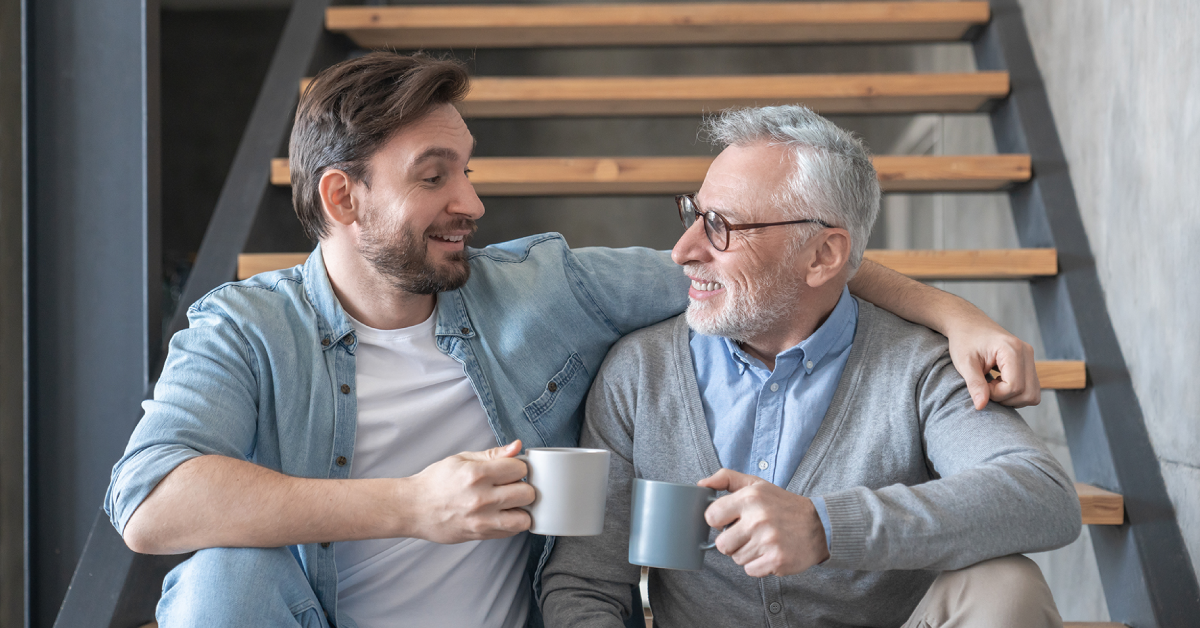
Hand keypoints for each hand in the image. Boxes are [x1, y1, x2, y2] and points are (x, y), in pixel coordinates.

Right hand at [406, 440, 534, 543]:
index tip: (511, 470)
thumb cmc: (436, 482)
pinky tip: (503, 514)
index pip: (519, 468)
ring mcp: (482, 520)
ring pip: (524, 518)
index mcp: (477, 474)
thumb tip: (517, 446)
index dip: (518, 467)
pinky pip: (511, 532)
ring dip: (522, 509)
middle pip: (527, 493)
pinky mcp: (481, 535)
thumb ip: (493, 454)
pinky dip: (512, 523)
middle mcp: (482, 498)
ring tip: (512, 503)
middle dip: (523, 487)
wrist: (413, 508)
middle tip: (512, 486)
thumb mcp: (461, 459)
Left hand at [698, 469, 827, 577]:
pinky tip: (769, 552)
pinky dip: (758, 565)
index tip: (730, 520)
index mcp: (750, 498)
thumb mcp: (757, 484)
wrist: (819, 526)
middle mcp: (758, 519)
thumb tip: (701, 484)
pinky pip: (750, 570)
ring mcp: (768, 541)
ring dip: (746, 553)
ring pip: (736, 558)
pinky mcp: (776, 561)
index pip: (711, 516)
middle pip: (721, 544)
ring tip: (762, 541)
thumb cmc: (782, 505)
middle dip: (732, 541)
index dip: (718, 520)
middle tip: (748, 533)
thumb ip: (727, 479)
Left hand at [945, 314, 1039, 409]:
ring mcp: (1030, 357)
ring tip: (992, 384)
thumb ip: (974, 384)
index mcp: (1011, 349)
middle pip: (1027, 393)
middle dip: (1005, 398)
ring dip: (1011, 398)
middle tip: (986, 387)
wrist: (968, 324)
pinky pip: (1031, 389)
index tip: (981, 387)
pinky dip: (1015, 393)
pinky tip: (998, 382)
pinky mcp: (1028, 363)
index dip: (996, 394)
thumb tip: (981, 406)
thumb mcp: (964, 363)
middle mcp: (1026, 352)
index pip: (1014, 387)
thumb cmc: (964, 340)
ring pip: (1032, 394)